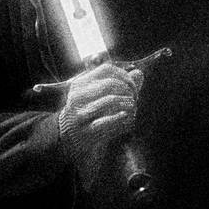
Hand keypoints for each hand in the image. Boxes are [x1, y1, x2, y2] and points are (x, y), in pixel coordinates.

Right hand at [58, 62, 143, 188]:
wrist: (69, 139)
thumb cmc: (89, 113)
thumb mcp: (99, 96)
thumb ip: (120, 84)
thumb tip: (139, 73)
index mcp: (80, 84)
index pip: (106, 69)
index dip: (124, 75)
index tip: (132, 86)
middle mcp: (77, 97)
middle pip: (110, 83)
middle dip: (128, 89)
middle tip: (134, 98)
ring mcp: (80, 115)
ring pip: (110, 100)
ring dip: (128, 103)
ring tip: (132, 107)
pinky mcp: (86, 132)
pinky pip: (107, 121)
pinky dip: (121, 117)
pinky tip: (126, 117)